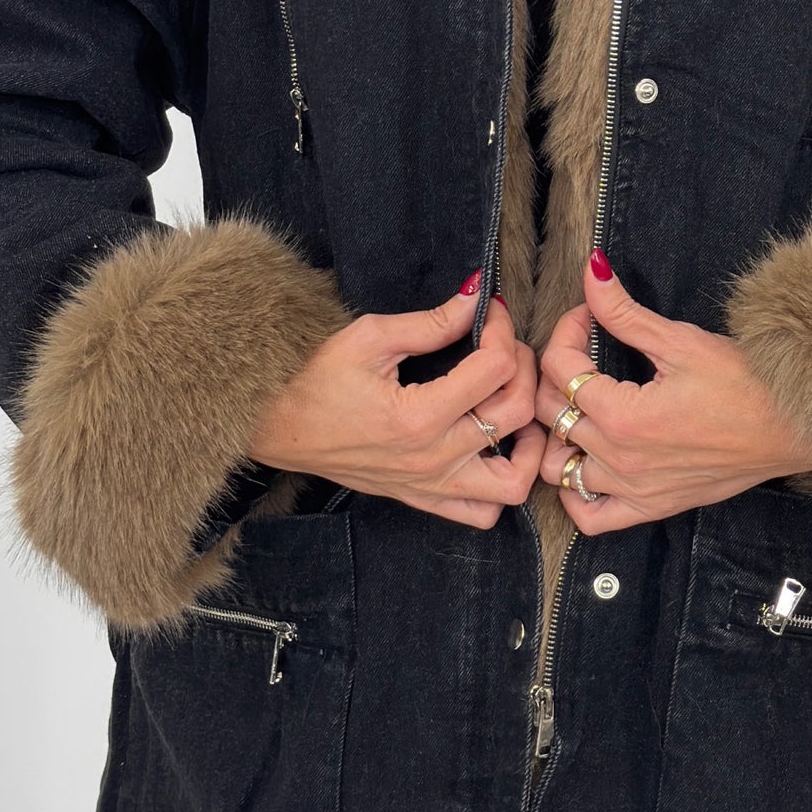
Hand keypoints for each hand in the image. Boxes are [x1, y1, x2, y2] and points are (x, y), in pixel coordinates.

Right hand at [245, 275, 542, 527]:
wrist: (282, 431)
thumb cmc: (317, 382)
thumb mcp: (369, 338)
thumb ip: (430, 322)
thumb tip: (476, 298)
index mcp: (418, 416)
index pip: (496, 368)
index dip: (503, 330)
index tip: (491, 312)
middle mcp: (432, 459)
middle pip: (515, 413)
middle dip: (524, 367)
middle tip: (506, 346)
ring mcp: (431, 486)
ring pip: (514, 480)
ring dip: (530, 441)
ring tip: (514, 404)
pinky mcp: (425, 500)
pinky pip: (484, 513)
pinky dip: (503, 486)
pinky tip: (495, 449)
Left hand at [534, 251, 811, 532]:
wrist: (793, 424)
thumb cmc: (747, 382)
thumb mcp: (680, 341)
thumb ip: (624, 313)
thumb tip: (592, 272)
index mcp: (623, 416)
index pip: (560, 367)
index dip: (568, 331)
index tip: (588, 317)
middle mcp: (620, 459)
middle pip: (550, 412)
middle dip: (557, 371)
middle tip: (582, 351)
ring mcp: (634, 488)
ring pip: (558, 466)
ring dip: (558, 432)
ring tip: (581, 403)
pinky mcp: (653, 506)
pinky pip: (590, 516)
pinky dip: (575, 493)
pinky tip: (587, 461)